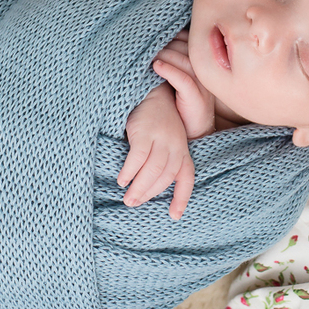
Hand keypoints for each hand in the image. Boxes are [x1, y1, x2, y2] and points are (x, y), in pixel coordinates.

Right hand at [119, 83, 195, 218]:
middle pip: (165, 177)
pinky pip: (138, 157)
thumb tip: (148, 187)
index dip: (182, 197)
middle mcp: (176, 145)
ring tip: (128, 199)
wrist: (152, 92)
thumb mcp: (168, 141)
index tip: (174, 216)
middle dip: (150, 194)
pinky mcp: (145, 131)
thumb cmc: (157, 122)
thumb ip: (164, 160)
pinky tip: (122, 180)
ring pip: (152, 170)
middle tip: (134, 203)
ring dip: (139, 187)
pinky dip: (130, 171)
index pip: (186, 177)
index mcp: (183, 150)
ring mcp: (162, 137)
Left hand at [152, 32, 215, 138]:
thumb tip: (154, 45)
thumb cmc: (181, 104)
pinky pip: (183, 81)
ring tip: (151, 55)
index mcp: (201, 66)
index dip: (175, 36)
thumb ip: (172, 63)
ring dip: (167, 55)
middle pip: (189, 49)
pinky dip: (169, 70)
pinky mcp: (197, 100)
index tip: (158, 36)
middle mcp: (205, 74)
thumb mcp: (177, 79)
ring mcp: (203, 87)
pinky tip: (157, 66)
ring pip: (186, 62)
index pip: (190, 42)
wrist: (194, 131)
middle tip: (150, 44)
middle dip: (168, 44)